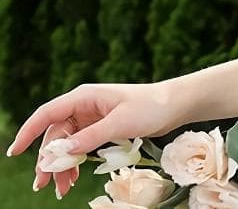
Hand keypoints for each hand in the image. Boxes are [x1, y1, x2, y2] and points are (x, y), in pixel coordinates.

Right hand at [5, 81, 180, 199]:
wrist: (174, 105)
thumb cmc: (150, 107)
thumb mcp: (120, 123)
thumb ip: (90, 137)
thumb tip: (61, 152)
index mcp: (85, 96)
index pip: (48, 113)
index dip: (28, 132)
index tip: (14, 152)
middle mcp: (84, 105)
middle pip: (54, 134)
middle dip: (47, 160)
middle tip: (44, 186)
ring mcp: (91, 117)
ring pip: (66, 144)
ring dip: (61, 166)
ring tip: (62, 189)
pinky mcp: (99, 128)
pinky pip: (79, 146)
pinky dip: (74, 162)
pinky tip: (73, 179)